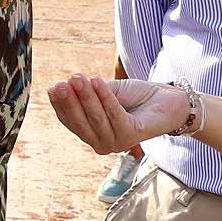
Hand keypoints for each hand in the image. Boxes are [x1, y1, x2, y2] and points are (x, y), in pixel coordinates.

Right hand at [48, 74, 189, 152]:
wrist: (168, 99)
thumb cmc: (136, 96)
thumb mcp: (106, 91)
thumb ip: (87, 93)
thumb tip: (64, 86)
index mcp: (92, 133)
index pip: (70, 121)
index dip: (61, 105)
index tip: (53, 87)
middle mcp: (102, 143)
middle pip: (80, 122)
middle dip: (70, 102)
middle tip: (63, 83)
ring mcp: (117, 143)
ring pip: (96, 118)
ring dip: (86, 96)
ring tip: (78, 77)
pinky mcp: (132, 136)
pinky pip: (114, 115)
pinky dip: (105, 98)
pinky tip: (96, 81)